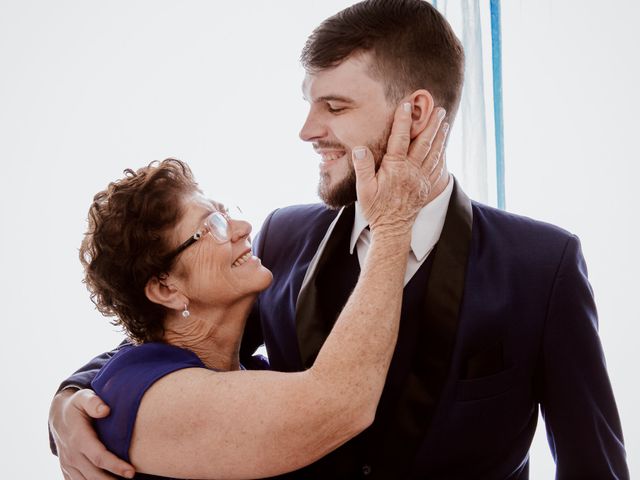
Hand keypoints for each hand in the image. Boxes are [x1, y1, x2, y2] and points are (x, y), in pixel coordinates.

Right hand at [49, 389, 134, 478]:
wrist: (58, 415)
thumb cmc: (77, 405)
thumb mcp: (83, 398)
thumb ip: (94, 402)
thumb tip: (105, 410)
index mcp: (78, 438)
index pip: (98, 457)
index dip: (115, 466)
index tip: (131, 471)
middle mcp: (72, 454)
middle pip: (94, 475)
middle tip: (132, 479)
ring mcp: (68, 464)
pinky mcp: (67, 469)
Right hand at [353, 102, 447, 237]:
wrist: (392, 229)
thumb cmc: (376, 209)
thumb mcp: (363, 189)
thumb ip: (363, 167)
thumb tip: (360, 148)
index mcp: (395, 168)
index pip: (400, 138)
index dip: (403, 120)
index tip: (407, 104)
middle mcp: (412, 171)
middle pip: (424, 142)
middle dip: (431, 124)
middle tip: (438, 109)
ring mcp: (421, 179)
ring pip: (434, 152)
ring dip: (440, 136)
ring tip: (444, 122)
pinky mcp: (427, 186)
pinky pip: (437, 166)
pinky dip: (441, 153)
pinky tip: (443, 146)